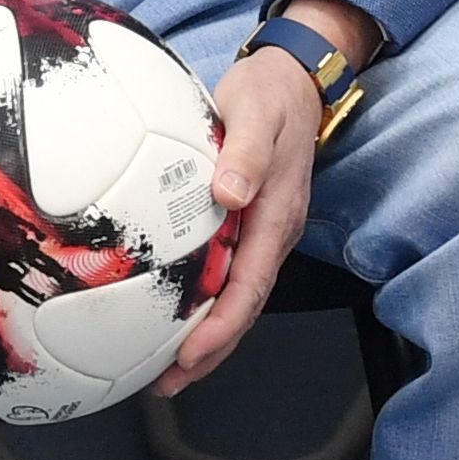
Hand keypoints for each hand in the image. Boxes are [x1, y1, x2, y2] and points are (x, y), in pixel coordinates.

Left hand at [153, 0, 377, 397]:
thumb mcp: (257, 112)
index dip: (222, 326)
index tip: (190, 355)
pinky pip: (228, 270)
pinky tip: (173, 307)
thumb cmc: (271, 93)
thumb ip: (245, 152)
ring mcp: (261, 228)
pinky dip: (204, 298)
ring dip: (206, 333)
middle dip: (210, 350)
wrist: (291, 77)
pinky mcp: (247, 218)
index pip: (250, 286)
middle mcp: (272, 231)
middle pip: (243, 305)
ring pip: (236, 294)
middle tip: (167, 382)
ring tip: (167, 367)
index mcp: (276, 215)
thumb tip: (229, 194)